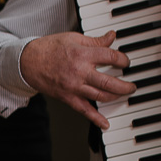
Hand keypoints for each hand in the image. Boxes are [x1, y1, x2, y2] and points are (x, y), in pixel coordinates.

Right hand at [19, 30, 133, 129]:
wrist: (28, 62)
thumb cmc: (49, 48)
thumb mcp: (74, 38)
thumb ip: (95, 41)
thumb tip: (112, 36)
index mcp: (83, 54)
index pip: (111, 57)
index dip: (123, 60)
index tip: (126, 62)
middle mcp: (80, 72)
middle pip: (110, 82)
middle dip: (125, 86)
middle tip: (132, 86)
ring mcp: (74, 87)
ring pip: (101, 96)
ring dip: (116, 97)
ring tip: (124, 95)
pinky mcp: (67, 97)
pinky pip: (84, 110)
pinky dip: (96, 118)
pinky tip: (105, 124)